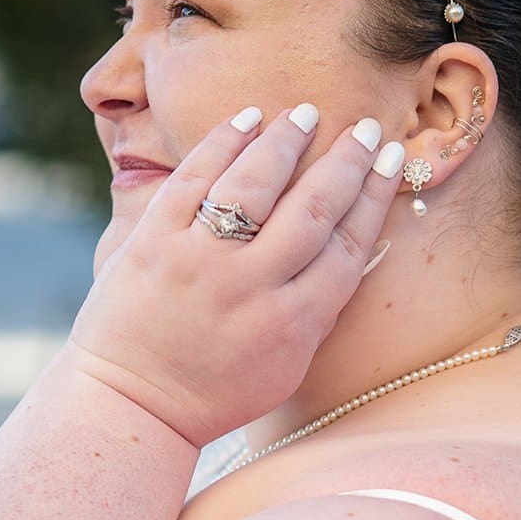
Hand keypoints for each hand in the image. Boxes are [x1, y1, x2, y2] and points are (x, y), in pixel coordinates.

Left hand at [65, 104, 403, 448]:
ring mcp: (200, 262)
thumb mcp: (284, 369)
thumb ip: (317, 313)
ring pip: (255, 185)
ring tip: (304, 114)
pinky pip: (194, 180)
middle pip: (312, 209)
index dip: (374, 197)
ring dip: (285, 142)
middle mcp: (251, 288)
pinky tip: (247, 120)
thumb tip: (355, 250)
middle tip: (362, 127)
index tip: (389, 160)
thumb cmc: (213, 393)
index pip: (348, 247)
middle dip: (344, 162)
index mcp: (293, 324)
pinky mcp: (153, 243)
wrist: (131, 405)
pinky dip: (223, 144)